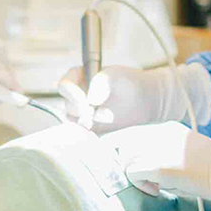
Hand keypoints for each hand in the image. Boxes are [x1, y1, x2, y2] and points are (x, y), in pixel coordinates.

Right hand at [57, 64, 210, 132]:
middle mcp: (77, 96)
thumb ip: (101, 82)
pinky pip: (84, 134)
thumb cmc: (129, 82)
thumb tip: (91, 100)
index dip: (71, 94)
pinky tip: (106, 126)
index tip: (85, 100)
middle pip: (68, 106)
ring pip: (74, 122)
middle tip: (97, 111)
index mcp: (78, 78)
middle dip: (81, 110)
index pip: (64, 86)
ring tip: (107, 116)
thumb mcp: (115, 75)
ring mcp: (83, 113)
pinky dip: (91, 133)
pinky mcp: (91, 128)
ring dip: (88, 121)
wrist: (145, 99)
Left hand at [101, 122, 210, 203]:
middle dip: (132, 164)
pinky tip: (157, 190)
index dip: (133, 153)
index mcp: (168, 128)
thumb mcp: (187, 151)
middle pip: (126, 146)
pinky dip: (140, 185)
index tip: (144, 169)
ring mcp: (158, 148)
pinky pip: (132, 173)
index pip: (134, 135)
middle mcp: (160, 133)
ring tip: (156, 185)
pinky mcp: (158, 166)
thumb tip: (146, 168)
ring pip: (127, 159)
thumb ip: (166, 153)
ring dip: (137, 174)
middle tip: (150, 180)